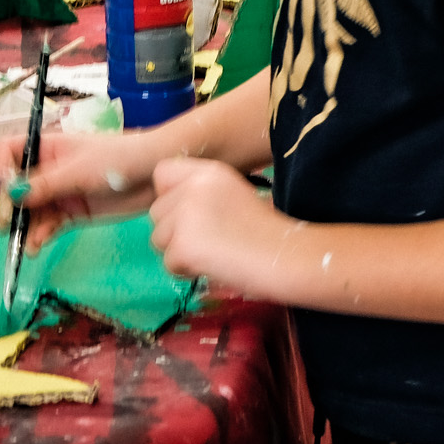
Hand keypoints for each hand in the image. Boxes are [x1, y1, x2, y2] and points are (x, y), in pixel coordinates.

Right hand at [0, 128, 171, 251]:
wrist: (154, 174)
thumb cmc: (116, 159)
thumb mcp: (78, 170)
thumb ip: (45, 184)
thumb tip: (12, 196)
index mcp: (47, 148)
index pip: (10, 152)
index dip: (2, 168)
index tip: (5, 187)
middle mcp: (48, 170)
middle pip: (16, 188)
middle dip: (10, 207)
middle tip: (8, 226)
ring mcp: (60, 193)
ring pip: (31, 211)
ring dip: (26, 227)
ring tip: (28, 245)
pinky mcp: (72, 214)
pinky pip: (49, 225)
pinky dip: (41, 235)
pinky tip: (37, 246)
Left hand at [147, 157, 296, 295]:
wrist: (287, 257)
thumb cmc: (266, 233)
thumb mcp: (233, 194)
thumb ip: (200, 194)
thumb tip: (170, 210)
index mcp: (208, 172)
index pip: (162, 174)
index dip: (169, 196)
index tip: (188, 213)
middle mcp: (192, 187)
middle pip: (157, 212)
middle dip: (174, 231)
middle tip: (209, 241)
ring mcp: (185, 215)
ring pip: (158, 239)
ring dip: (179, 252)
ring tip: (213, 254)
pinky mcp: (183, 245)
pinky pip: (168, 263)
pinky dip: (186, 271)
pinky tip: (214, 266)